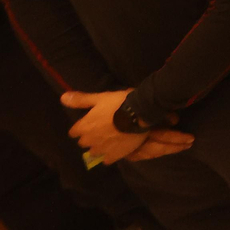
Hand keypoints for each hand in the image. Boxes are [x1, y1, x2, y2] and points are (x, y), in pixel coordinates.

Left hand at [60, 90, 180, 165]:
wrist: (139, 114)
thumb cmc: (118, 103)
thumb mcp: (99, 97)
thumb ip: (81, 100)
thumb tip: (62, 97)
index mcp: (84, 127)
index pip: (73, 132)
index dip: (81, 127)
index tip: (89, 123)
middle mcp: (90, 140)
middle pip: (83, 142)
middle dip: (89, 137)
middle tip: (101, 130)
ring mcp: (102, 150)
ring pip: (94, 152)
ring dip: (99, 147)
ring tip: (109, 140)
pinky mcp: (114, 155)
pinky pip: (107, 160)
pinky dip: (110, 155)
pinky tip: (116, 149)